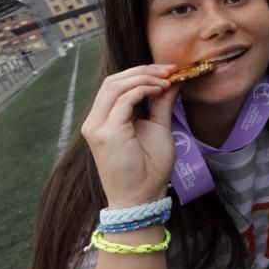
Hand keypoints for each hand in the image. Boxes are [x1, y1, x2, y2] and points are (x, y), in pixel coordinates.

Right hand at [80, 64, 179, 207]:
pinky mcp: (106, 133)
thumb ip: (162, 103)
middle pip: (113, 81)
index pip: (116, 84)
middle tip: (170, 70)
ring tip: (167, 80)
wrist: (142, 198)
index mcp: (104, 120)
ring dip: (144, 78)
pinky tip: (160, 91)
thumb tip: (172, 80)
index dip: (141, 72)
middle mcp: (95, 121)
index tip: (169, 70)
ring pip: (115, 85)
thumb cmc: (149, 168)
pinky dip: (143, 89)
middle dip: (143, 70)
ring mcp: (97, 127)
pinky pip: (123, 100)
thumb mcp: (158, 127)